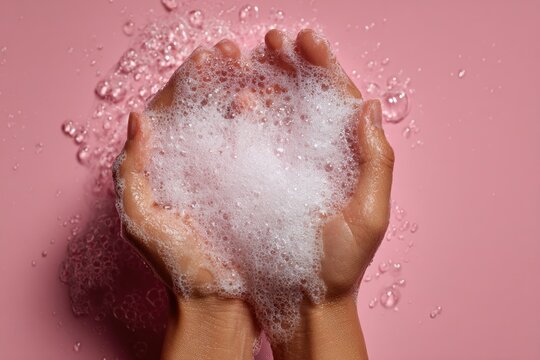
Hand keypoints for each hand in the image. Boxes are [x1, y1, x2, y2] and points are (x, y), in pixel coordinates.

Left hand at [114, 39, 258, 359]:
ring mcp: (218, 170)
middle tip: (233, 53)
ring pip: (225, 119)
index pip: (168, 109)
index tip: (205, 58)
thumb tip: (137, 118)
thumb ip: (133, 169)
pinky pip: (248, 142)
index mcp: (159, 166)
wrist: (215, 298)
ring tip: (253, 68)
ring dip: (237, 88)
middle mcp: (188, 162)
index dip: (185, 81)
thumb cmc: (176, 263)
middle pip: (199, 107)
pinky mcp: (243, 182)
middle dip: (215, 76)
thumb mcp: (141, 218)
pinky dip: (255, 119)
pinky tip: (263, 103)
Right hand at [265, 29, 393, 359]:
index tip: (307, 39)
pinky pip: (254, 140)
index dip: (324, 65)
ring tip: (251, 57)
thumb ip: (376, 160)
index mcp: (348, 155)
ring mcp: (288, 165)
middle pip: (306, 97)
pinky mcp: (262, 179)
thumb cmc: (341, 263)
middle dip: (292, 63)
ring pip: (278, 111)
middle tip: (274, 40)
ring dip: (267, 80)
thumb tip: (370, 105)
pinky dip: (247, 115)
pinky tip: (238, 99)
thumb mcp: (369, 213)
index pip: (339, 99)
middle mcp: (318, 154)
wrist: (305, 299)